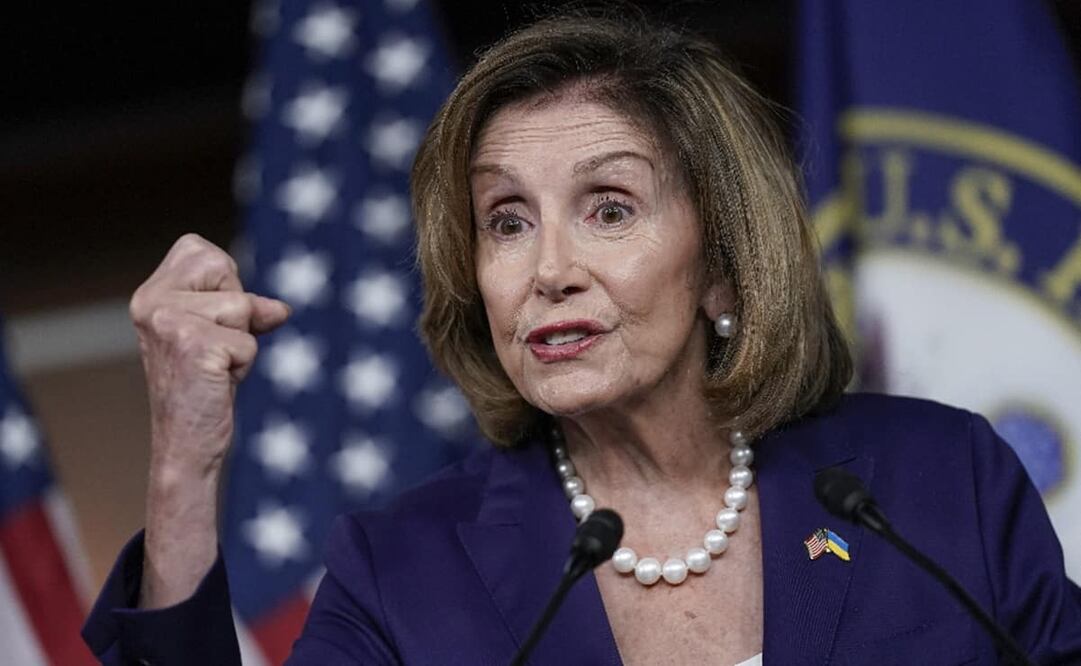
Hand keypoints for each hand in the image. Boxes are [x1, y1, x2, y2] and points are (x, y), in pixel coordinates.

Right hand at [131, 233, 289, 607]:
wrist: (186, 443)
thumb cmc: (203, 387)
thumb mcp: (221, 335)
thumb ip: (244, 309)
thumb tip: (280, 308)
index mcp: (149, 294)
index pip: (200, 249)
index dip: (223, 283)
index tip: (211, 324)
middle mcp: (150, 303)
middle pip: (224, 270)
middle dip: (237, 310)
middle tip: (215, 349)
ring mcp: (168, 323)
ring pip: (241, 307)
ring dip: (243, 341)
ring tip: (217, 367)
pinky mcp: (193, 346)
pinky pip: (248, 340)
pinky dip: (245, 363)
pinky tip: (219, 382)